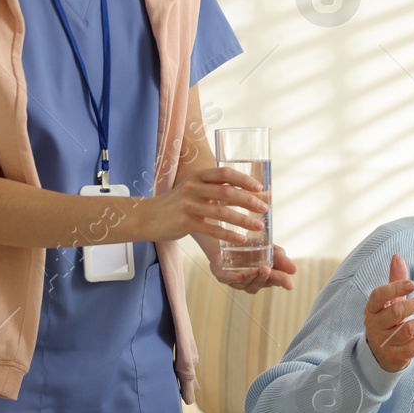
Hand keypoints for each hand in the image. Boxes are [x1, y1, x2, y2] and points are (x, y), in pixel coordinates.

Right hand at [143, 166, 268, 244]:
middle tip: (265, 208)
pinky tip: (241, 239)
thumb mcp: (194, 190)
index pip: (225, 173)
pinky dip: (229, 234)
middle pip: (226, 192)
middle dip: (248, 200)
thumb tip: (246, 193)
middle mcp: (193, 188)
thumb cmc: (177, 203)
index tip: (260, 188)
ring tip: (259, 226)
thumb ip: (215, 189)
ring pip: (221, 212)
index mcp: (197, 177)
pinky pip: (212, 229)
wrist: (148, 216)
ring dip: (243, 220)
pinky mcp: (185, 223)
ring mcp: (188, 206)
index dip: (244, 179)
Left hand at [211, 242, 297, 292]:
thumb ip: (280, 257)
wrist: (226, 238)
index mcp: (265, 276)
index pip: (276, 280)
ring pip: (246, 283)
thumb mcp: (269, 248)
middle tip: (269, 270)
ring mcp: (236, 281)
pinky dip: (236, 278)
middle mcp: (251, 281)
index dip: (283, 282)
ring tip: (259, 269)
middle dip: (266, 278)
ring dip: (253, 277)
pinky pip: (229, 279)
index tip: (290, 284)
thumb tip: (293, 270)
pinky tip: (242, 275)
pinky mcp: (222, 275)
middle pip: (261, 283)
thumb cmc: (250, 247)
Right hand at [363, 255, 413, 372]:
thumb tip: (397, 257)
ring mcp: (385, 342)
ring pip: (410, 329)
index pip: (379, 296)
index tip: (413, 284)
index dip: (395, 288)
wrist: (380, 353)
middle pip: (397, 312)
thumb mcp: (389, 302)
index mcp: (372, 308)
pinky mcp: (396, 356)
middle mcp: (376, 325)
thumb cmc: (388, 320)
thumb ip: (395, 280)